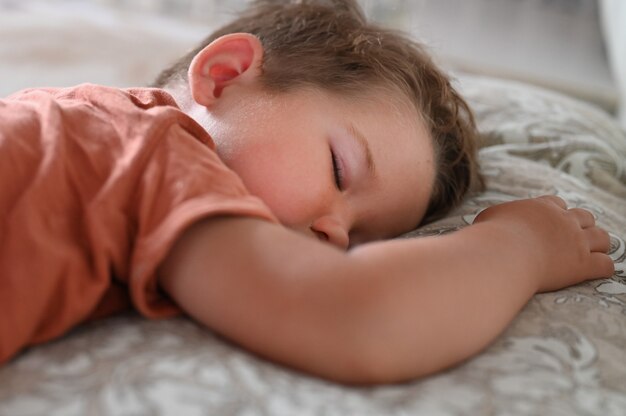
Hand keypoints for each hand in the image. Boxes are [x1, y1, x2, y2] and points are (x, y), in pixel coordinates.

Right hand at [473, 195, 613, 291]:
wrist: (502, 255)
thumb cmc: (490, 237)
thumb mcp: (489, 217)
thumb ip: (498, 217)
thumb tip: (490, 223)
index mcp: (542, 207)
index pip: (558, 204)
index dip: (556, 214)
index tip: (549, 225)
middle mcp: (564, 221)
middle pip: (586, 217)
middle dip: (581, 227)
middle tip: (572, 240)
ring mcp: (576, 242)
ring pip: (603, 237)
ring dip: (598, 245)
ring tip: (590, 254)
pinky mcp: (583, 264)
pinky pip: (606, 265)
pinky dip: (602, 268)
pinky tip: (593, 273)